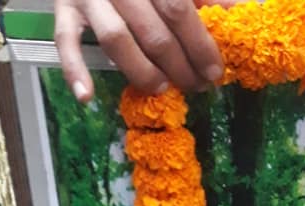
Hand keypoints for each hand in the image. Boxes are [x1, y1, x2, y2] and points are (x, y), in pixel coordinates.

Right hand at [54, 0, 224, 101]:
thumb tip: (240, 11)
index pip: (179, 10)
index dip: (199, 45)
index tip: (214, 71)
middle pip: (153, 32)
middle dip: (178, 66)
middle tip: (195, 86)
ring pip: (117, 41)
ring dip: (142, 72)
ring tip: (162, 88)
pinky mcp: (63, 8)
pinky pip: (66, 41)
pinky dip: (75, 70)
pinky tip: (86, 98)